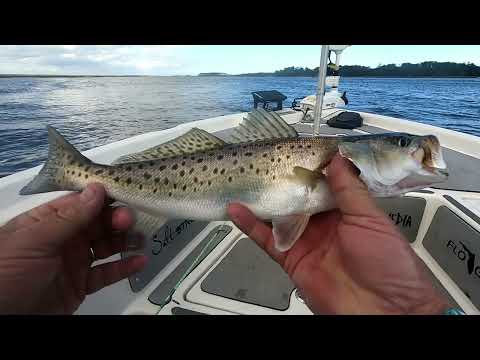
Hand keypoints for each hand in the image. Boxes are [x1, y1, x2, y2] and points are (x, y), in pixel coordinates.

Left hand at [0, 183, 146, 313]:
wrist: (0, 321)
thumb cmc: (5, 274)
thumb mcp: (34, 241)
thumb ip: (68, 217)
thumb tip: (96, 190)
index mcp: (46, 222)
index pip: (80, 203)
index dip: (103, 198)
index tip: (125, 193)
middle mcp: (62, 239)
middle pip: (97, 224)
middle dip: (116, 220)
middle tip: (131, 220)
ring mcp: (73, 262)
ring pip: (106, 246)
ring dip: (125, 241)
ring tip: (141, 240)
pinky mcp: (81, 285)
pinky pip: (106, 274)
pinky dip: (124, 268)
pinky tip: (139, 262)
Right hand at [228, 154, 449, 314]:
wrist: (384, 310)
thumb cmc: (390, 266)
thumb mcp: (371, 219)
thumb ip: (350, 189)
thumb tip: (338, 158)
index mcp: (346, 210)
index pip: (321, 182)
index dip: (308, 167)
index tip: (294, 150)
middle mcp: (324, 223)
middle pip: (296, 196)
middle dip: (281, 180)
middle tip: (263, 161)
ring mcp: (307, 240)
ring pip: (278, 215)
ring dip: (261, 199)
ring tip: (244, 180)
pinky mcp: (292, 259)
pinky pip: (268, 239)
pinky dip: (250, 225)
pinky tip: (238, 210)